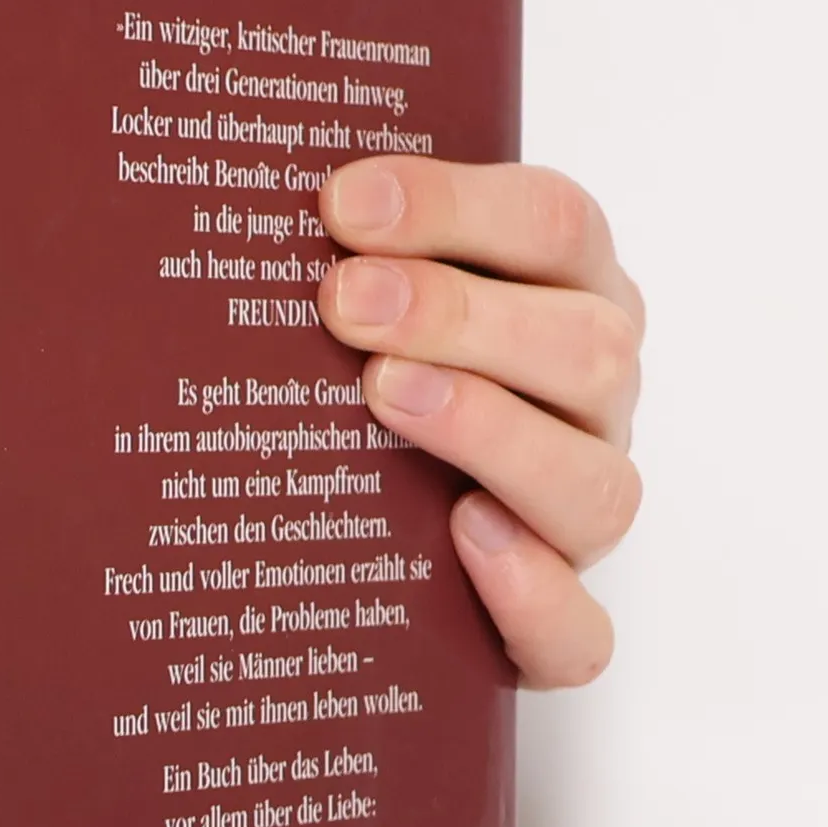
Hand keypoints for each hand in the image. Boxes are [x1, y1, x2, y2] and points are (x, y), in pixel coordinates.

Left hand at [316, 158, 642, 687]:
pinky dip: (532, 593)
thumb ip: (348, 250)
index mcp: (570, 293)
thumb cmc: (381, 375)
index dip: (455, 206)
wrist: (388, 533)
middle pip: (586, 346)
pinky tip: (464, 538)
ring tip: (385, 396)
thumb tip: (233, 195)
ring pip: (594, 484)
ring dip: (491, 430)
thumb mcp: (374, 295)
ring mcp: (584, 509)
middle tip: (344, 301)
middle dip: (461, 314)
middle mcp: (594, 398)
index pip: (553, 225)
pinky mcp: (559, 622)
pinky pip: (577, 631)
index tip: (342, 204)